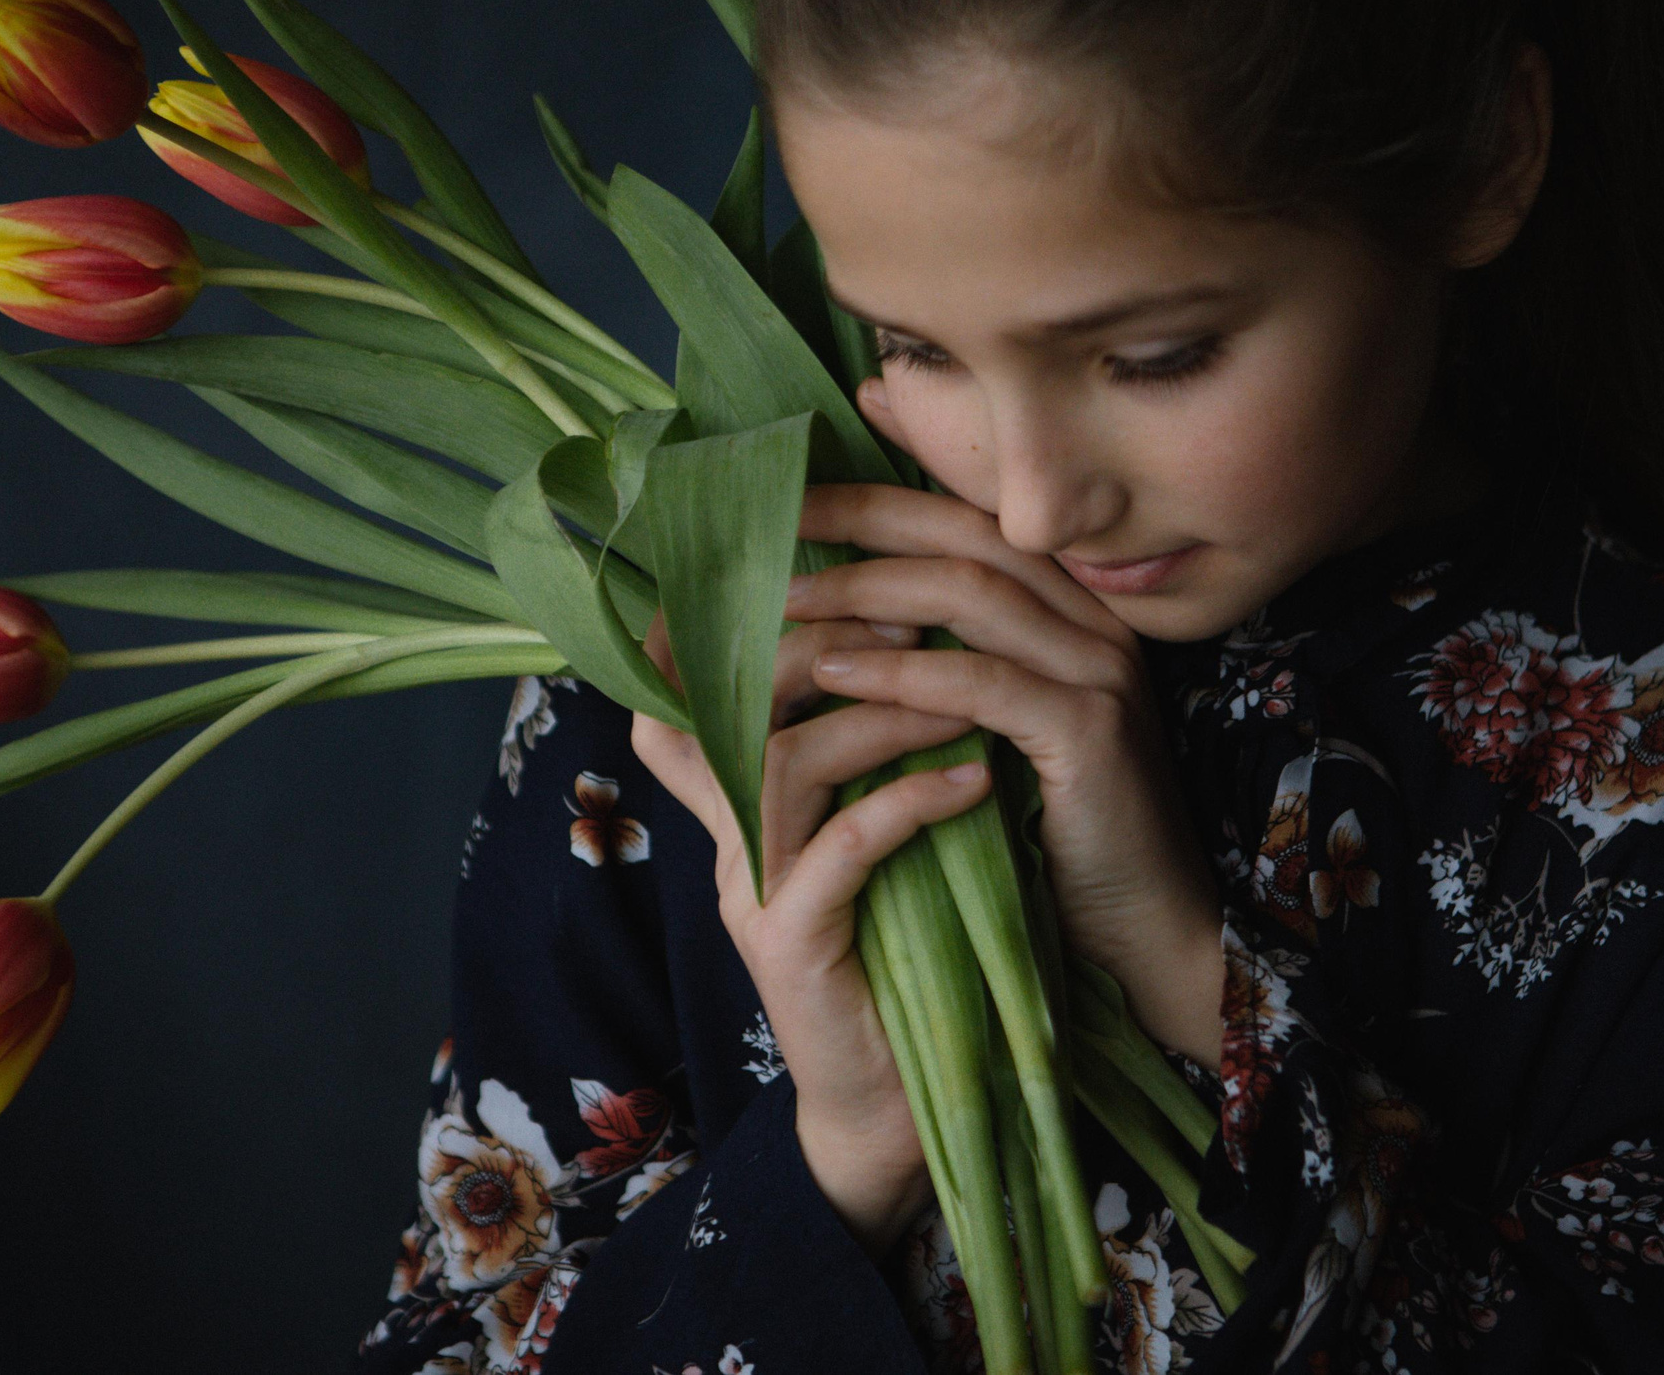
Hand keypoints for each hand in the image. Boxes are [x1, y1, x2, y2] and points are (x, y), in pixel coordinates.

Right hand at [631, 610, 989, 1263]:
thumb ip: (866, 756)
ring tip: (966, 702)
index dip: (726, 621)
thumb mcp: (877, 833)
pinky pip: (841, 848)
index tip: (825, 561)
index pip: (689, 688)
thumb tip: (913, 642)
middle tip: (918, 616)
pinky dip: (910, 802)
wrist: (898, 1103)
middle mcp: (728, 838)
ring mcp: (751, 892)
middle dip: (826, 643)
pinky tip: (974, 783)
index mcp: (738, 804)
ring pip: (785, 761)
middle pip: (729, 702)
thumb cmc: (902, 953)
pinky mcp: (791, 945)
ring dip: (883, 717)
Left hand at [789, 484, 1227, 1067]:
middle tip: (772, 521)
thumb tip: (831, 630)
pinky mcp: (1091, 731)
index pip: (969, 525)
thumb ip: (942, 671)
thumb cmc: (1053, 840)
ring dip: (865, 591)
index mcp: (1072, 612)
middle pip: (967, 537)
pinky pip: (981, 682)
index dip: (879, 501)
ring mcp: (1100, 671)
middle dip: (863, 518)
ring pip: (970, 594)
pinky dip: (902, 674)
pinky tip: (835, 674)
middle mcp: (1095, 623)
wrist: (1146, 932)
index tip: (791, 499)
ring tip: (781, 601)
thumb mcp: (991, 737)